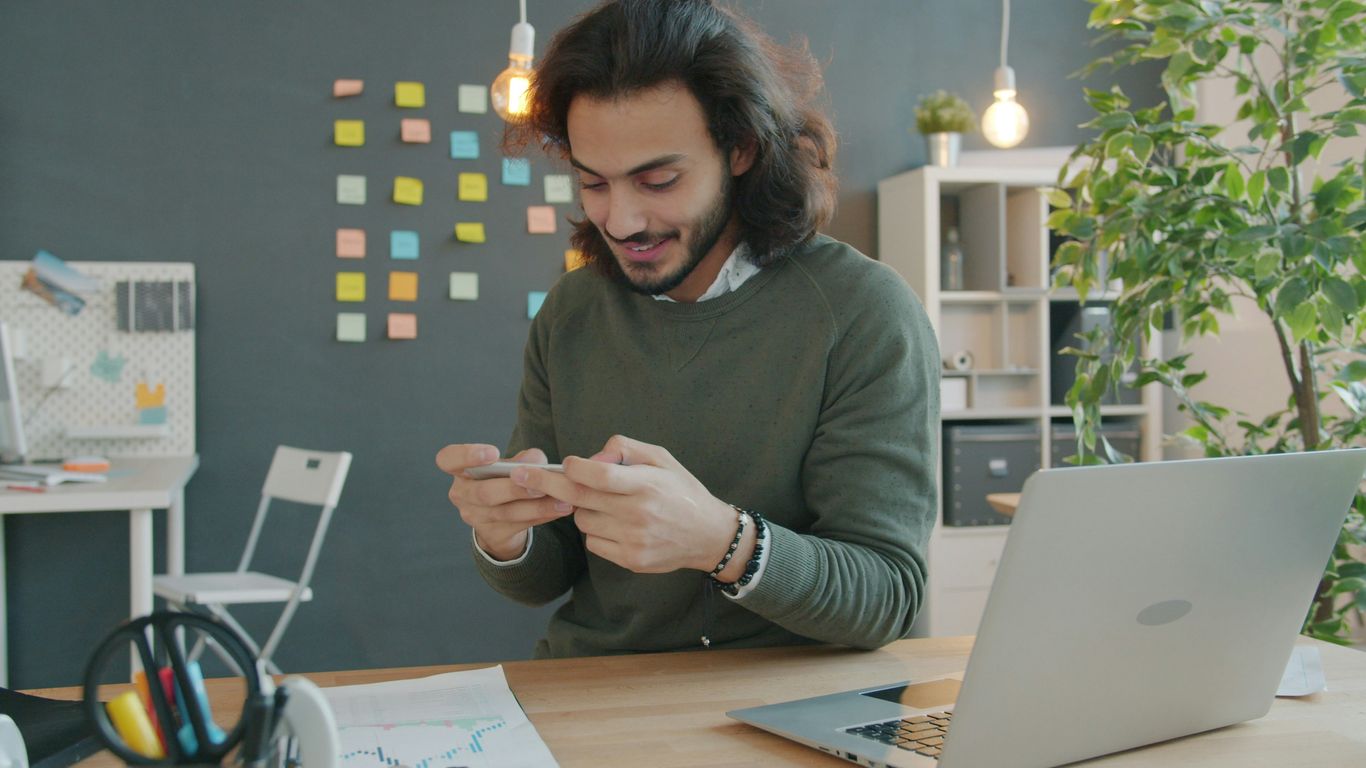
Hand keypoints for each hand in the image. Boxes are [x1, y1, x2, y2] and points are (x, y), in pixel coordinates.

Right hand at [434, 443, 572, 559]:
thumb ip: (523, 459)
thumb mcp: (509, 465)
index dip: (467, 456)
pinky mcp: (493, 534)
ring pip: (506, 513)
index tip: (492, 453)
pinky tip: (561, 509)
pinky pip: (520, 525)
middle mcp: (462, 494)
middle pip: (484, 493)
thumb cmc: (503, 479)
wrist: (500, 516)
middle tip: (538, 484)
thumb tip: (536, 461)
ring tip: (562, 500)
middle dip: (514, 489)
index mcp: (460, 470)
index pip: (448, 460)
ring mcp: (475, 517)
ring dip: (537, 506)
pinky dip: (542, 516)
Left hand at [510, 435, 744, 573]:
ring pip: (583, 521)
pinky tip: (614, 524)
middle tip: (518, 476)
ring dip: (582, 509)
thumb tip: (591, 458)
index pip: (598, 475)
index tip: (562, 463)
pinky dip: (596, 531)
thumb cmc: (681, 490)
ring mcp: (633, 540)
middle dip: (545, 484)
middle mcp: (638, 513)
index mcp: (646, 484)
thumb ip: (624, 449)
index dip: (574, 468)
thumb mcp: (661, 458)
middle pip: (579, 499)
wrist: (708, 535)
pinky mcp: (630, 560)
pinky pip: (593, 543)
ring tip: (604, 503)